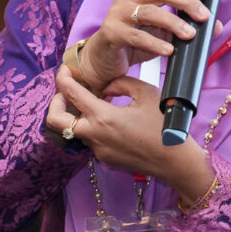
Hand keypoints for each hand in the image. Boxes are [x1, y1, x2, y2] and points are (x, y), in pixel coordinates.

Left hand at [48, 65, 215, 201]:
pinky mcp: (105, 159)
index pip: (70, 94)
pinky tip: (110, 120)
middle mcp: (95, 136)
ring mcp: (98, 150)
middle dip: (55, 102)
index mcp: (103, 117)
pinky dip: (93, 127)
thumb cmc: (164, 126)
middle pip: (55, 121)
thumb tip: (106, 87)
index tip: (64, 70)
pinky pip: (90, 139)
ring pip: (73, 130)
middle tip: (66, 93)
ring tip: (92, 103)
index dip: (62, 78)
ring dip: (76, 115)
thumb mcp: (146, 93)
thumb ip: (121, 84)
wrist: (175, 161)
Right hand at [74, 0, 214, 92]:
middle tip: (204, 16)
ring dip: (173, 22)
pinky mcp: (111, 32)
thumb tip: (216, 27)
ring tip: (190, 34)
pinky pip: (135, 36)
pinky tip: (169, 50)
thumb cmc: (132, 45)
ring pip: (149, 12)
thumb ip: (185, 28)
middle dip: (186, 2)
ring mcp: (117, 14)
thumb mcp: (162, 35)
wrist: (101, 62)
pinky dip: (155, 43)